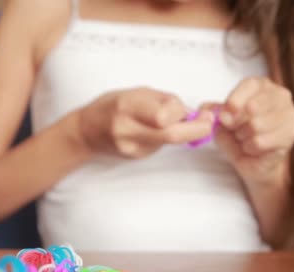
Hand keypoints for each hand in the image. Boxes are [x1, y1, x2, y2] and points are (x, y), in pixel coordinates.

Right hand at [77, 87, 213, 157]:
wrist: (86, 131)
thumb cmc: (110, 106)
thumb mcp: (134, 93)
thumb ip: (163, 101)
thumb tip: (191, 113)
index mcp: (126, 105)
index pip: (165, 114)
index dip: (184, 112)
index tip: (199, 111)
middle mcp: (126, 128)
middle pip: (171, 135)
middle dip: (196, 130)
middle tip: (208, 123)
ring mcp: (130, 146)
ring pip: (167, 141)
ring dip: (178, 131)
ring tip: (170, 121)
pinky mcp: (134, 157)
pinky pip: (159, 146)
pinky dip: (164, 137)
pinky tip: (153, 131)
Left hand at [211, 77, 293, 185]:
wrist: (249, 158)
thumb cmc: (235, 133)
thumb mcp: (218, 118)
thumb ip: (211, 110)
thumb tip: (209, 111)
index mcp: (261, 86)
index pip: (251, 85)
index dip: (235, 99)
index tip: (225, 112)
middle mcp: (279, 97)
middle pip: (253, 106)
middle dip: (236, 121)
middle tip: (233, 128)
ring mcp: (288, 115)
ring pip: (256, 125)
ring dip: (242, 136)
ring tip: (243, 137)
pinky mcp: (289, 136)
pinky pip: (260, 142)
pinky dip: (249, 147)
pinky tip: (252, 146)